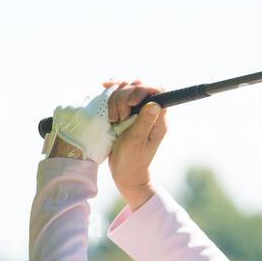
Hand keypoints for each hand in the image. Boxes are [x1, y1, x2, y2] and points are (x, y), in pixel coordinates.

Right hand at [104, 79, 166, 210]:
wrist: (125, 174)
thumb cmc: (132, 161)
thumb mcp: (136, 141)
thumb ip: (144, 122)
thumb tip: (155, 104)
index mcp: (158, 119)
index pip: (157, 91)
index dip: (143, 90)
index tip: (131, 102)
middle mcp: (149, 112)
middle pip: (139, 87)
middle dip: (125, 96)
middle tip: (120, 116)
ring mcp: (136, 111)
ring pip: (127, 89)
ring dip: (116, 99)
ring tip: (113, 118)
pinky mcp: (126, 113)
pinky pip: (119, 94)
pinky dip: (111, 92)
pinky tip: (103, 88)